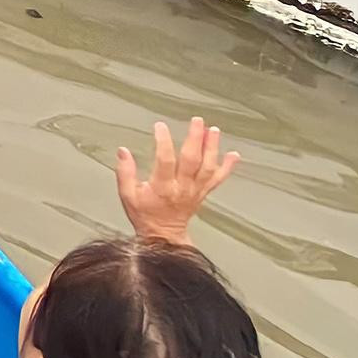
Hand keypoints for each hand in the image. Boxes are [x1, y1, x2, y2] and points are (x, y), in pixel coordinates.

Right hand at [116, 117, 239, 246]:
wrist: (163, 236)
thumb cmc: (144, 215)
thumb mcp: (127, 195)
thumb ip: (125, 172)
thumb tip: (123, 151)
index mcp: (162, 187)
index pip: (165, 160)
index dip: (164, 142)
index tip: (160, 126)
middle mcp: (182, 188)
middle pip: (192, 160)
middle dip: (195, 139)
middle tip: (197, 121)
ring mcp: (196, 190)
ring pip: (208, 167)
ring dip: (212, 148)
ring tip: (213, 130)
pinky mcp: (203, 193)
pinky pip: (218, 179)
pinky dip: (228, 167)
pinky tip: (234, 154)